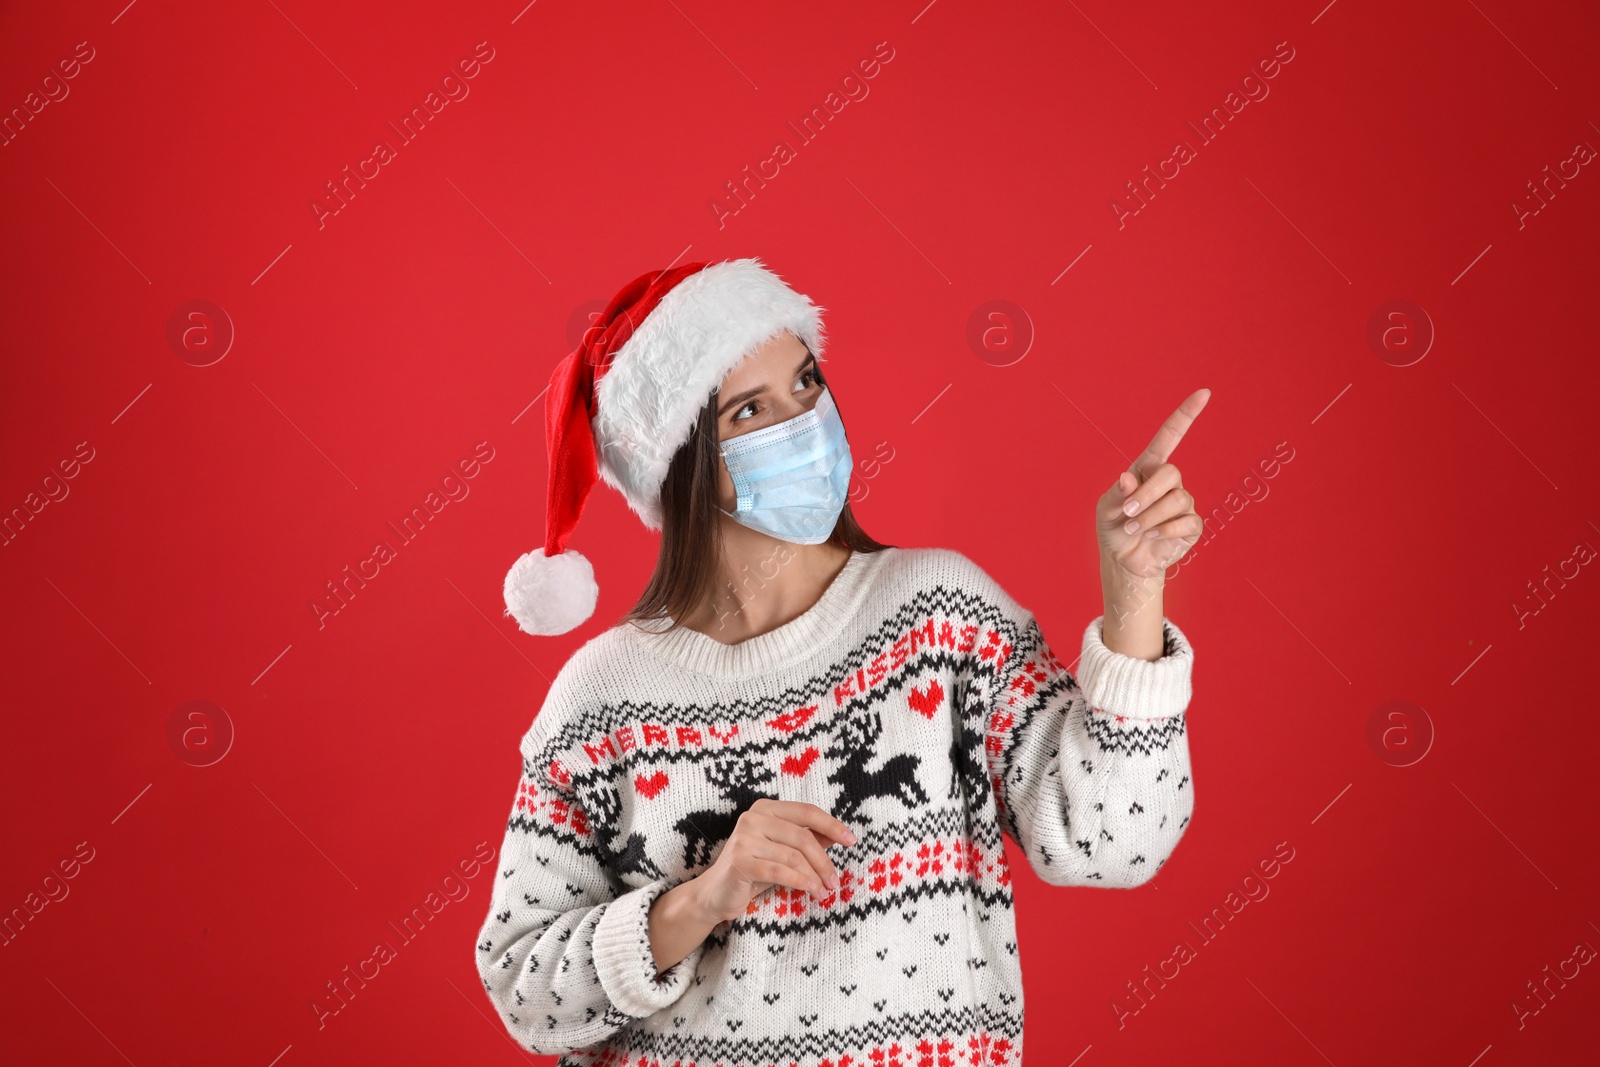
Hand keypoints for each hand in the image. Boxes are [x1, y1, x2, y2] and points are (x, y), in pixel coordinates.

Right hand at [690, 799, 855, 924]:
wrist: (716, 894)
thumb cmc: (753, 871)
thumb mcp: (783, 852)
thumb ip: (806, 840)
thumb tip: (838, 835)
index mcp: (766, 809)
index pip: (806, 812)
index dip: (832, 825)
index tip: (851, 841)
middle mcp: (753, 817)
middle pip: (802, 836)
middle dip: (824, 861)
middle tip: (836, 881)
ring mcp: (744, 838)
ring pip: (793, 856)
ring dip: (814, 876)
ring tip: (824, 891)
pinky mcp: (740, 861)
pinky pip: (779, 870)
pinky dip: (799, 881)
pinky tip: (811, 891)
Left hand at [1096, 388, 1210, 580]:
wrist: (1124, 560)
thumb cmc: (1115, 528)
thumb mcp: (1107, 510)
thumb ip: (1117, 494)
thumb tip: (1128, 479)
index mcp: (1147, 469)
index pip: (1169, 436)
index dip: (1185, 415)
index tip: (1204, 393)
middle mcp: (1168, 482)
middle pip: (1171, 473)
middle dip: (1147, 494)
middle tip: (1128, 513)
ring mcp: (1182, 503)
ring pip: (1177, 499)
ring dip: (1150, 517)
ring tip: (1134, 529)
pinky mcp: (1191, 525)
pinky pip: (1186, 521)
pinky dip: (1164, 531)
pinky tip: (1153, 537)